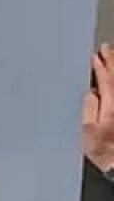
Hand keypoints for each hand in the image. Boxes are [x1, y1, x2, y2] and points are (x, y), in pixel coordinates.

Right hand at [86, 46, 113, 175]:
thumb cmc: (103, 150)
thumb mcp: (88, 130)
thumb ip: (89, 108)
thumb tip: (91, 93)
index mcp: (111, 104)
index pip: (106, 79)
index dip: (100, 66)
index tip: (95, 56)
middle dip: (111, 61)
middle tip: (106, 49)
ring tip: (112, 59)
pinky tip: (111, 83)